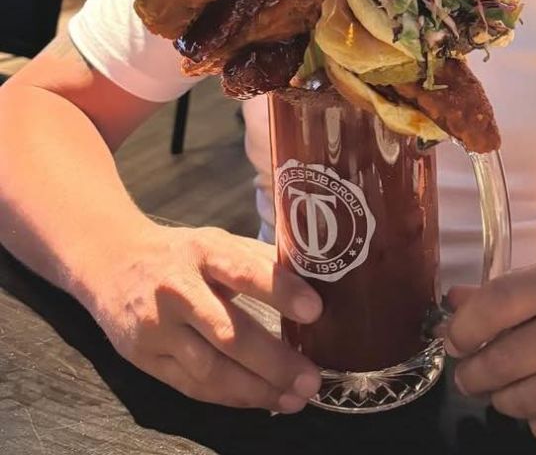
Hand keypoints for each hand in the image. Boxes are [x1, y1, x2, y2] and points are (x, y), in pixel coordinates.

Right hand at [86, 221, 322, 412]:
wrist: (112, 263)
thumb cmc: (182, 253)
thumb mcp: (218, 242)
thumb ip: (259, 260)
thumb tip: (316, 278)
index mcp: (203, 251)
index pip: (243, 270)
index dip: (280, 290)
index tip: (315, 309)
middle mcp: (177, 290)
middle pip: (229, 333)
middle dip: (275, 361)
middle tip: (312, 378)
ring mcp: (157, 329)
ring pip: (211, 369)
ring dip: (257, 389)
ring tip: (295, 397)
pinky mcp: (146, 359)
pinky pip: (193, 386)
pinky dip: (231, 397)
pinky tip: (262, 400)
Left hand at [445, 256, 535, 449]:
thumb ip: (510, 290)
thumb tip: (454, 303)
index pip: (498, 304)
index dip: (464, 328)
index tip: (454, 340)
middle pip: (507, 360)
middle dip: (474, 373)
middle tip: (468, 375)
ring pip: (529, 402)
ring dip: (502, 400)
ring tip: (499, 392)